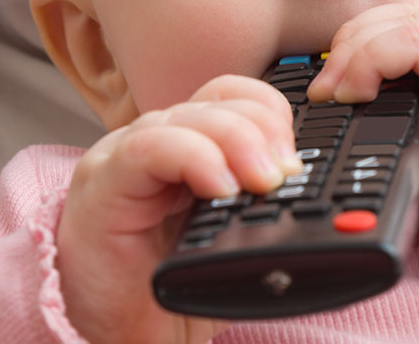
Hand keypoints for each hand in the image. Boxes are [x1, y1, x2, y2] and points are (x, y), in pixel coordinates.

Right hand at [55, 75, 301, 343]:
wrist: (115, 335)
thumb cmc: (166, 291)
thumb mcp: (232, 246)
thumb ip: (265, 218)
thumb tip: (314, 208)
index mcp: (194, 147)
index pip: (238, 98)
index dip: (274, 117)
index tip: (297, 162)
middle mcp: (162, 141)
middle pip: (221, 101)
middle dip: (265, 132)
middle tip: (286, 176)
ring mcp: (128, 154)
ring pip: (191, 116)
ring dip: (239, 143)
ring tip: (263, 184)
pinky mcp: (104, 179)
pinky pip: (150, 146)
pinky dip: (194, 157)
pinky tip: (221, 187)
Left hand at [307, 0, 418, 233]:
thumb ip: (405, 146)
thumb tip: (356, 153)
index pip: (414, 22)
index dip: (366, 45)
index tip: (334, 86)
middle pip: (405, 12)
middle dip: (353, 45)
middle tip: (324, 91)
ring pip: (405, 18)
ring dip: (357, 51)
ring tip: (333, 92)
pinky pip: (414, 37)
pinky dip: (374, 58)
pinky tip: (357, 90)